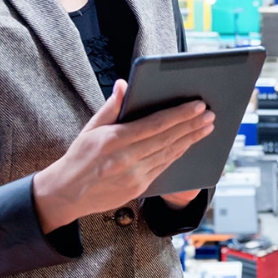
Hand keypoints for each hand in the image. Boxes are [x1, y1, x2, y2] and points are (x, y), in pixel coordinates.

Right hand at [32, 80, 214, 232]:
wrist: (67, 193)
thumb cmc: (79, 156)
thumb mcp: (90, 127)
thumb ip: (111, 106)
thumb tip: (124, 84)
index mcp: (113, 140)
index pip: (155, 124)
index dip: (179, 114)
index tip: (197, 105)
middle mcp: (126, 159)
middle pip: (167, 139)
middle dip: (192, 125)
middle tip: (210, 114)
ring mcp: (134, 177)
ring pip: (170, 154)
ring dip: (191, 139)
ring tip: (207, 127)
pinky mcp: (138, 188)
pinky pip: (164, 168)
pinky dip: (179, 154)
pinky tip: (189, 144)